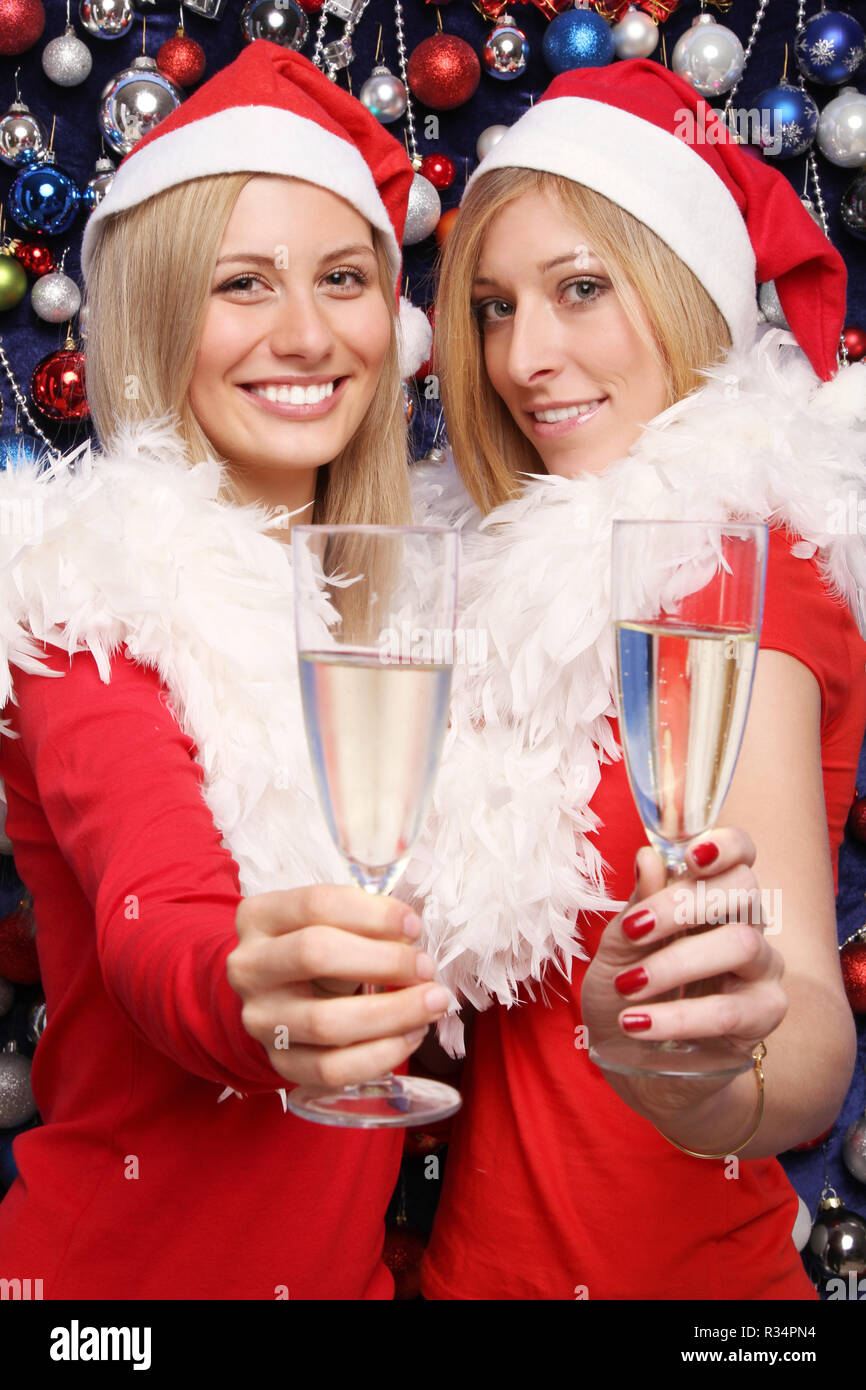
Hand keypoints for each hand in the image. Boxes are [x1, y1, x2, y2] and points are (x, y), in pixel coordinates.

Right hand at [226, 885, 451, 1088]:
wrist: (276, 998)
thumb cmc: (316, 950)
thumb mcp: (331, 923)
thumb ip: (365, 924)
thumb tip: (410, 940)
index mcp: (259, 917)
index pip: (315, 905)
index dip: (372, 914)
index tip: (414, 926)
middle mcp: (249, 967)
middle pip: (315, 955)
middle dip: (384, 961)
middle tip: (425, 967)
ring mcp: (259, 1019)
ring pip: (326, 1022)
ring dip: (393, 1013)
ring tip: (432, 1003)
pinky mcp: (278, 1062)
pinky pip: (331, 1069)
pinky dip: (380, 1055)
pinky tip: (410, 1035)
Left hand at [581, 828, 787, 1119]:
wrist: (634, 1062)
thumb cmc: (627, 993)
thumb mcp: (618, 949)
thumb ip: (638, 906)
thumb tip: (649, 856)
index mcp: (711, 897)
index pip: (740, 854)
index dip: (725, 845)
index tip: (690, 856)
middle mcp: (746, 925)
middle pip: (742, 889)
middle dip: (683, 904)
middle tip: (635, 929)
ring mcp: (761, 970)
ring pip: (741, 944)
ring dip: (675, 963)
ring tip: (628, 986)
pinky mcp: (762, 1017)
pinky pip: (729, 1010)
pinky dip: (678, 1016)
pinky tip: (637, 1022)